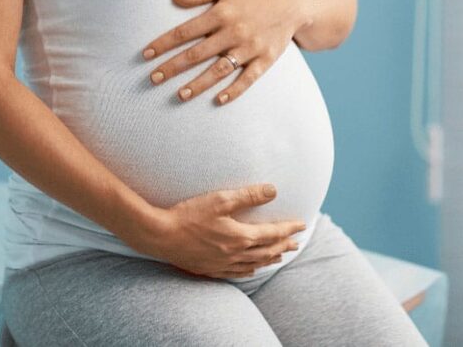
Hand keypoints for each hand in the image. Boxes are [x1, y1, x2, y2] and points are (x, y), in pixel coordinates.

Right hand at [132, 183, 306, 278]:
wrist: (161, 236)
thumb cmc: (188, 215)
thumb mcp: (220, 199)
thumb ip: (248, 195)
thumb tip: (273, 190)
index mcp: (240, 237)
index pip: (272, 233)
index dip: (288, 229)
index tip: (301, 225)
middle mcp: (235, 254)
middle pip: (266, 251)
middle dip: (283, 245)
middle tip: (296, 243)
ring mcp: (223, 264)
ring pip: (254, 264)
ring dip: (269, 259)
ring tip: (279, 256)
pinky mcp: (210, 269)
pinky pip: (237, 273)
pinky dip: (249, 269)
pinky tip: (251, 268)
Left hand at [141, 0, 312, 104]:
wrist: (293, 2)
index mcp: (221, 13)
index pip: (185, 31)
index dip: (163, 43)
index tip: (146, 54)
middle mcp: (233, 32)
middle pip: (197, 54)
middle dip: (173, 67)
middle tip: (153, 79)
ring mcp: (250, 48)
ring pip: (219, 70)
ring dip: (198, 83)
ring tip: (179, 95)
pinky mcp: (265, 60)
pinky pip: (248, 79)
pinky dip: (234, 90)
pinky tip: (218, 100)